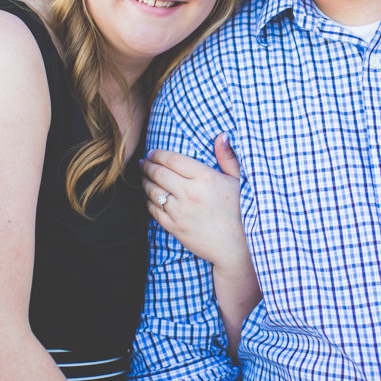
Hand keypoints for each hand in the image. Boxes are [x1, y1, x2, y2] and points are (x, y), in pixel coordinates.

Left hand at [143, 134, 247, 270]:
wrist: (233, 246)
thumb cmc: (237, 210)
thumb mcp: (237, 180)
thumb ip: (227, 156)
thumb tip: (222, 135)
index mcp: (205, 178)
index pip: (173, 159)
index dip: (158, 154)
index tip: (152, 153)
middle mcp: (190, 193)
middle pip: (159, 173)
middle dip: (147, 165)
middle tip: (143, 163)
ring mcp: (180, 211)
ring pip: (153, 191)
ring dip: (144, 182)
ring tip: (143, 177)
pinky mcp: (174, 227)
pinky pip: (153, 210)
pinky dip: (147, 201)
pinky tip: (149, 196)